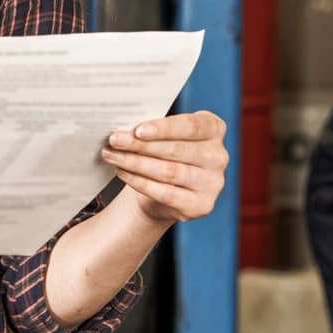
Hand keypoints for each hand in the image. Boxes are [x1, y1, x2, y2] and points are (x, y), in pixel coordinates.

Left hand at [101, 110, 228, 226]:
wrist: (167, 191)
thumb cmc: (165, 153)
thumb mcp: (165, 136)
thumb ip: (154, 130)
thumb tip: (125, 129)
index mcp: (214, 129)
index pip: (191, 126)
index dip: (164, 128)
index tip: (138, 130)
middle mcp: (219, 155)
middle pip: (176, 149)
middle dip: (140, 145)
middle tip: (115, 141)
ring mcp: (213, 183)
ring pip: (169, 172)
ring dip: (136, 163)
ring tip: (113, 156)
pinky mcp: (202, 205)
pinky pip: (166, 193)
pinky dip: (140, 182)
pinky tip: (123, 173)